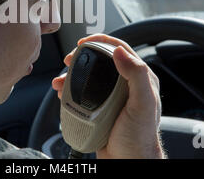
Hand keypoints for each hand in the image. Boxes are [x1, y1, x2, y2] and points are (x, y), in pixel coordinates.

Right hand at [52, 34, 164, 158]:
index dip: (102, 41)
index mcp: (140, 79)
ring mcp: (111, 96)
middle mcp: (125, 85)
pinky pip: (82, 92)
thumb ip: (136, 75)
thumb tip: (120, 51)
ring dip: (73, 73)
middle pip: (101, 60)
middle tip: (70, 58)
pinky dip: (70, 89)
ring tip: (61, 79)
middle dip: (83, 56)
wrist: (128, 161)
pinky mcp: (99, 107)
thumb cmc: (140, 137)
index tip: (85, 42)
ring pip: (89, 76)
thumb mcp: (142, 104)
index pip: (120, 49)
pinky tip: (63, 92)